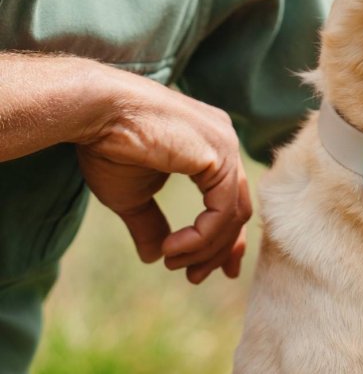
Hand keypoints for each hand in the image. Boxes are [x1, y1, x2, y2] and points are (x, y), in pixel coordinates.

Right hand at [75, 68, 251, 284]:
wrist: (95, 113)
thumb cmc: (107, 146)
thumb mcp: (132, 196)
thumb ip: (151, 223)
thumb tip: (154, 257)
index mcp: (211, 148)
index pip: (232, 199)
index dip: (225, 238)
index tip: (218, 269)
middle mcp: (225, 143)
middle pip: (238, 209)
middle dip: (219, 250)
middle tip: (194, 277)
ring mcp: (226, 145)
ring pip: (232, 214)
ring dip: (205, 248)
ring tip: (173, 262)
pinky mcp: (219, 154)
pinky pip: (222, 210)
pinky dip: (201, 236)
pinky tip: (172, 248)